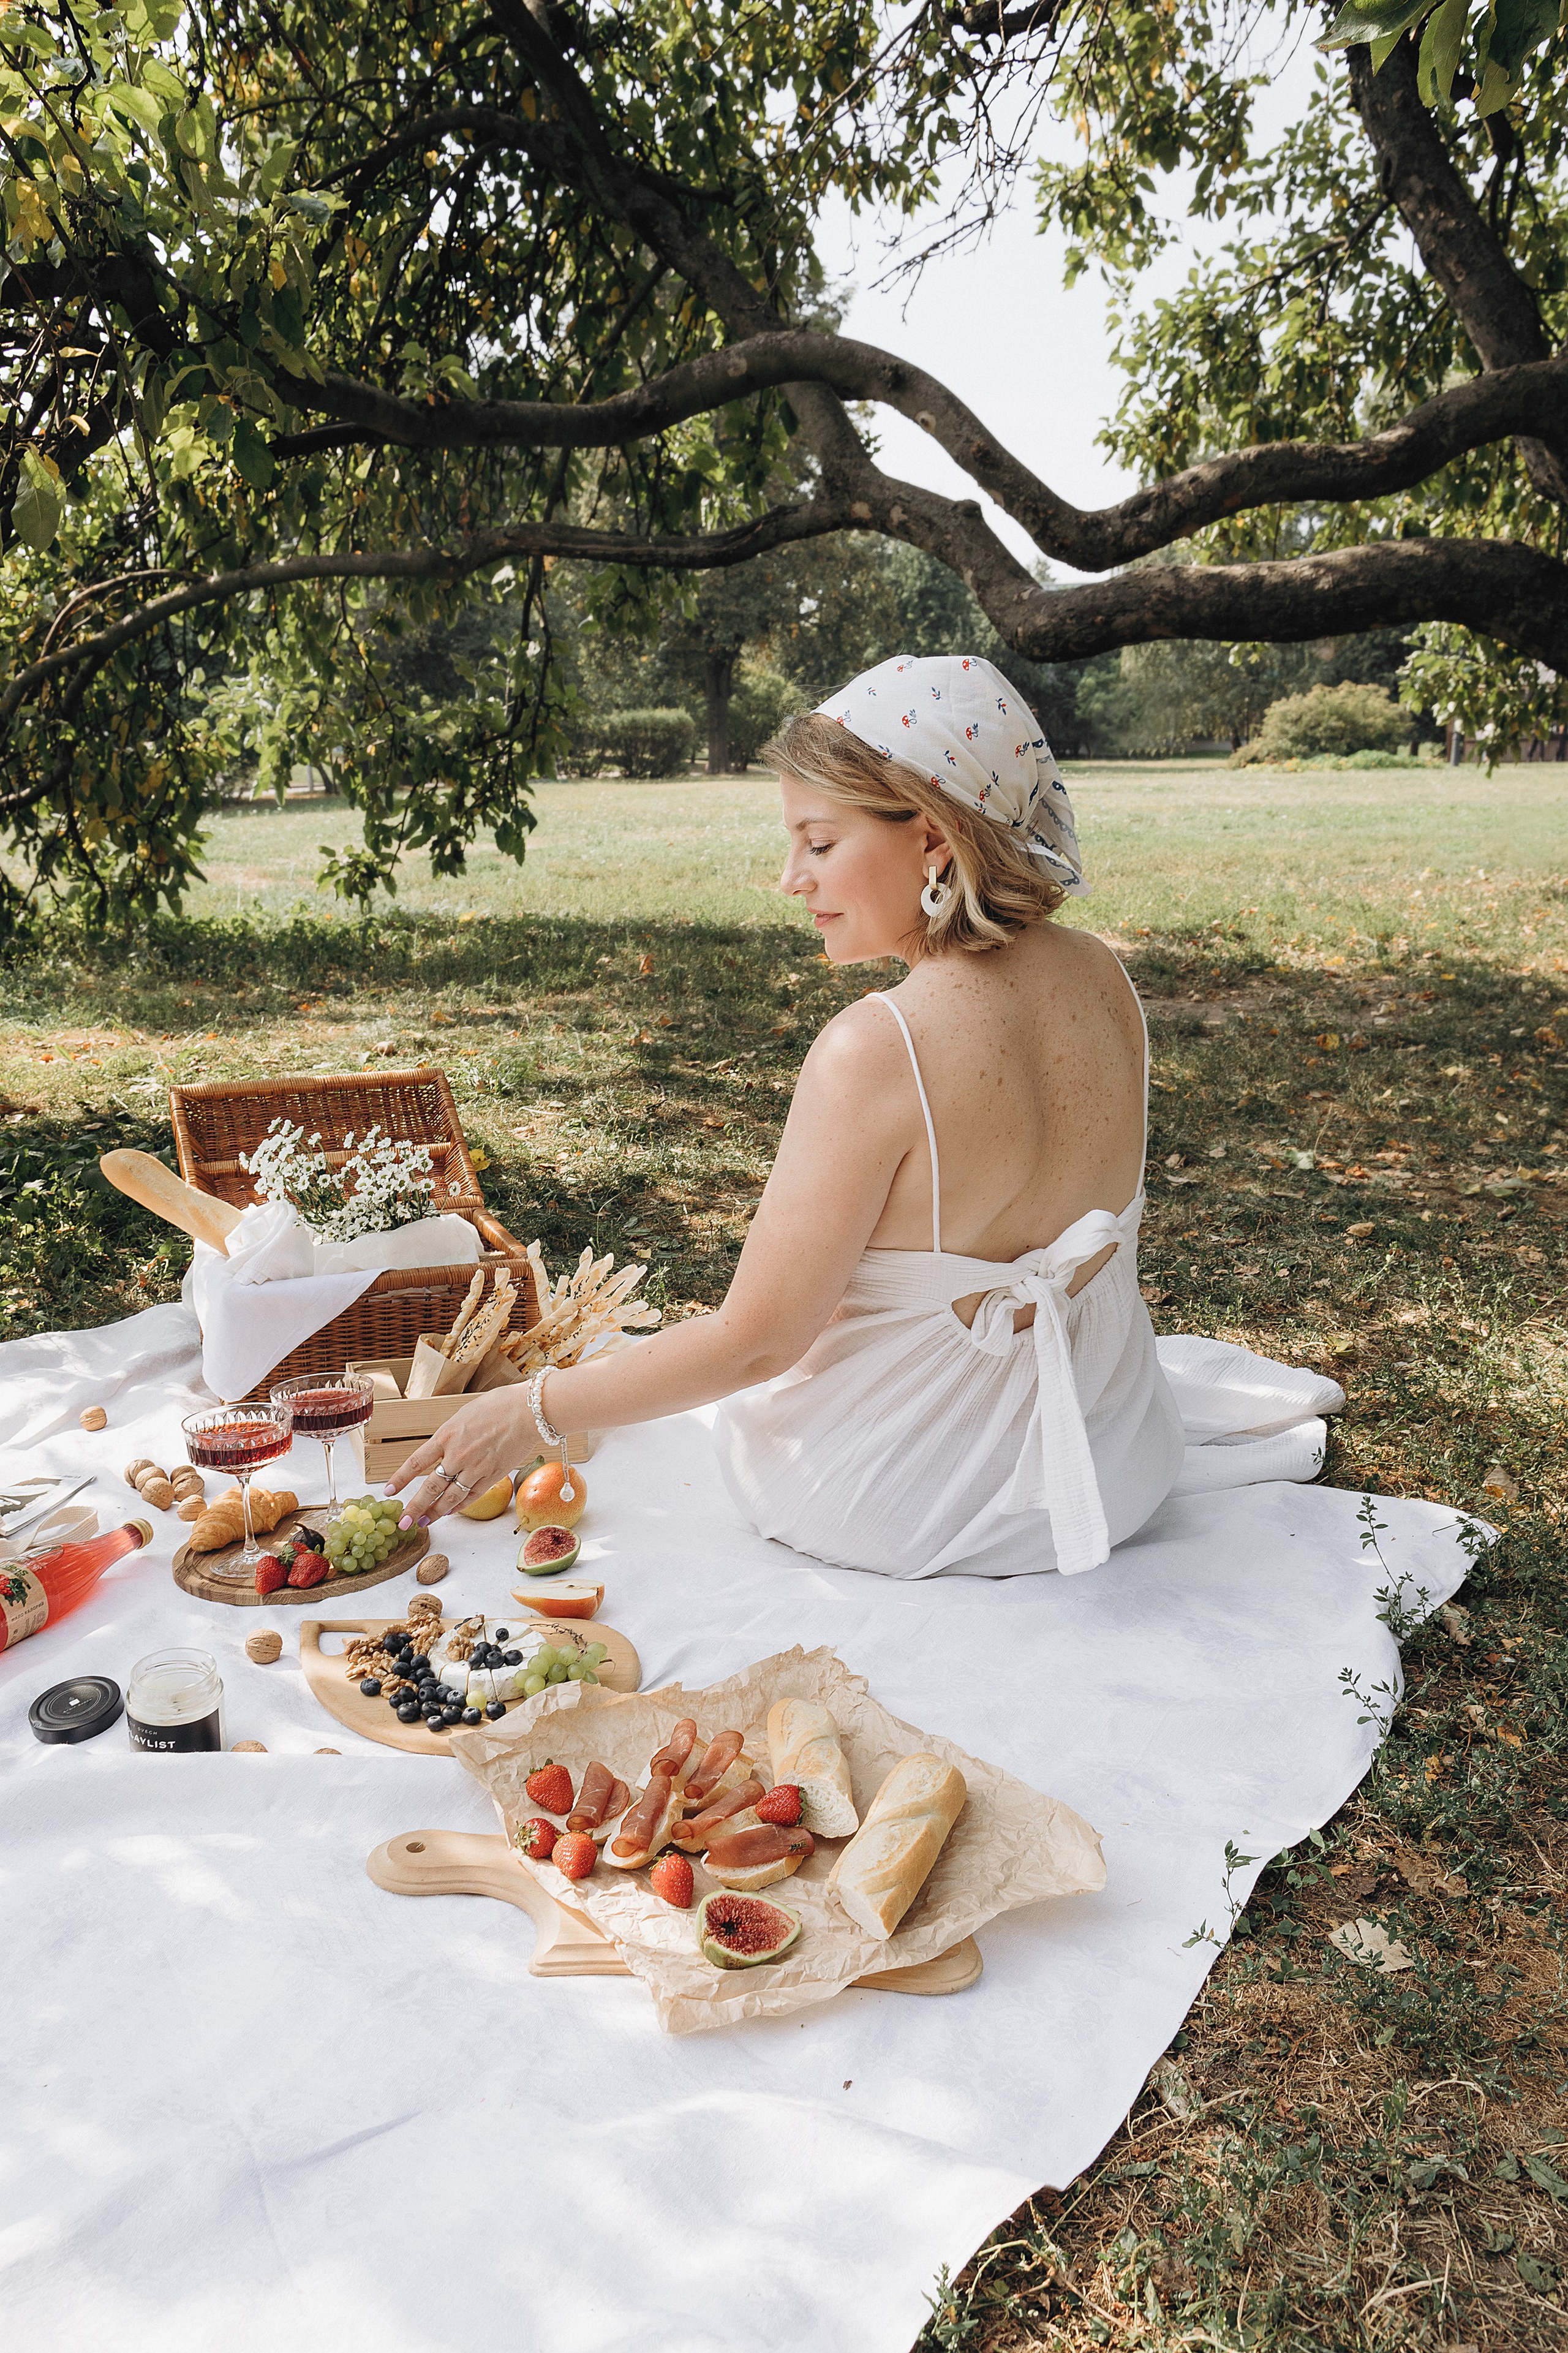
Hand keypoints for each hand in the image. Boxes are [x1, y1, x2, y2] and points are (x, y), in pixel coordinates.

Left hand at [385, 1387, 539, 1527]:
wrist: (528, 1410)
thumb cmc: (498, 1406)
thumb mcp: (464, 1415)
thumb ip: (451, 1436)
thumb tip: (443, 1451)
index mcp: (446, 1435)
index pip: (416, 1462)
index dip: (400, 1478)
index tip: (389, 1491)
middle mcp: (457, 1454)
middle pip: (430, 1487)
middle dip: (414, 1507)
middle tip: (403, 1521)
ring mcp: (475, 1468)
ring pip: (450, 1497)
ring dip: (434, 1513)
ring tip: (422, 1523)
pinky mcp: (493, 1476)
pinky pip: (471, 1496)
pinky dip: (459, 1507)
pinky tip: (449, 1513)